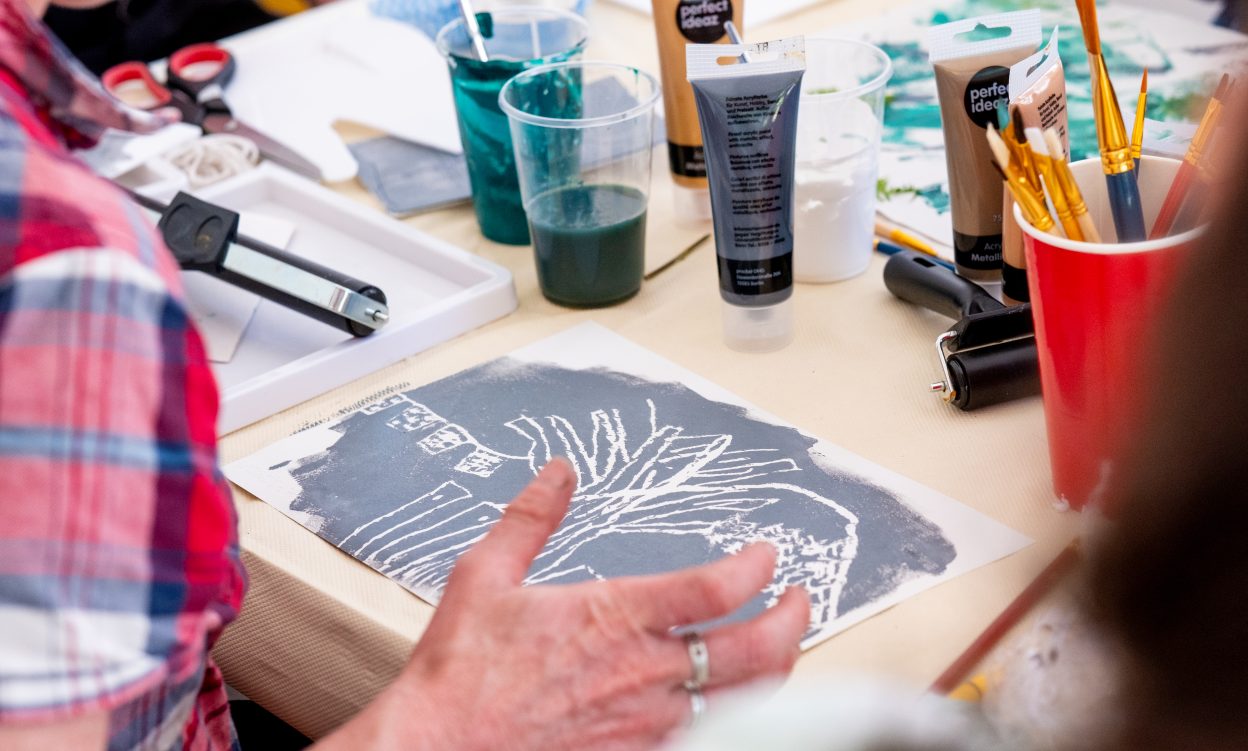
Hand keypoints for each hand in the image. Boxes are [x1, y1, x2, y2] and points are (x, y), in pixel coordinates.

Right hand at [327, 459, 809, 750]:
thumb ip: (531, 519)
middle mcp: (646, 671)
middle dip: (793, 619)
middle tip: (799, 600)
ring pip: (746, 700)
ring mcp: (648, 721)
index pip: (720, 588)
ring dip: (774, 670)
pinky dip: (735, 715)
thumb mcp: (485, 575)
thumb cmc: (460, 673)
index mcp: (618, 616)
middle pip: (757, 649)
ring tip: (779, 649)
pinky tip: (733, 703)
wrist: (440, 747)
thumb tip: (558, 472)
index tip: (766, 555)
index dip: (758, 567)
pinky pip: (709, 736)